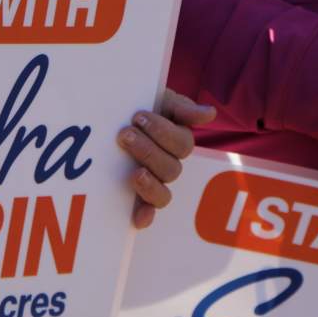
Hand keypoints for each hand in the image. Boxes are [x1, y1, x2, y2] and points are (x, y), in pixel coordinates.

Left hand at [119, 89, 215, 227]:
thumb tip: (209, 113)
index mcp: (177, 142)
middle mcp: (168, 165)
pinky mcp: (137, 199)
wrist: (108, 112)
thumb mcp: (158, 99)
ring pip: (163, 194)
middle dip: (148, 151)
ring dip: (150, 184)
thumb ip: (181, 107)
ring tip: (134, 173)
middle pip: (171, 169)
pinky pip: (147, 213)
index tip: (138, 116)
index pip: (181, 144)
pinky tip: (138, 216)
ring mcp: (153, 183)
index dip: (162, 132)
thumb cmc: (138, 106)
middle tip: (125, 135)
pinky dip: (146, 216)